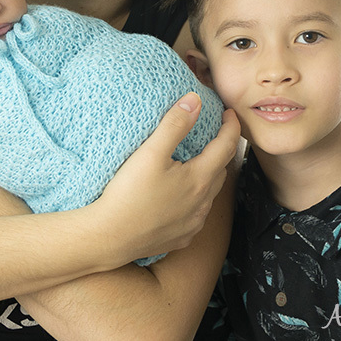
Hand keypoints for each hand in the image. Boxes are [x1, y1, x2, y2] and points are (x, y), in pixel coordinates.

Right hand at [94, 93, 240, 265]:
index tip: (229, 114)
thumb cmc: (128, 194)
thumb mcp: (150, 153)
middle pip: (220, 171)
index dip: (231, 127)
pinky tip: (182, 199)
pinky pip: (196, 216)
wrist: (109, 237)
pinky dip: (195, 201)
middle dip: (221, 151)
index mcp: (199, 180)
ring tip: (198, 165)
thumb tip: (195, 101)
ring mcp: (192, 224)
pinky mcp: (180, 238)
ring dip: (208, 177)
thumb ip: (174, 125)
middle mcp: (202, 204)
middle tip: (214, 136)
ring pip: (209, 196)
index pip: (225, 147)